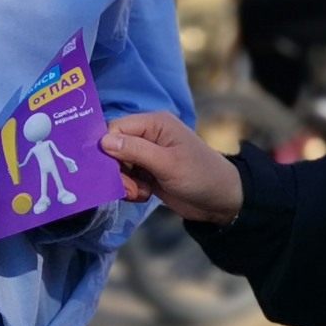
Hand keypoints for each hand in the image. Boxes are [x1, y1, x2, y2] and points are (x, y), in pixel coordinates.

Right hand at [101, 113, 242, 223]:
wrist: (221, 201)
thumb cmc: (199, 175)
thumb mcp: (167, 163)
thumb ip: (135, 151)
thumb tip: (103, 141)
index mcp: (154, 124)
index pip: (115, 128)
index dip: (107, 149)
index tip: (112, 171)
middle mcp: (148, 136)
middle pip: (113, 148)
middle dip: (117, 171)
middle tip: (130, 188)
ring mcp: (147, 155)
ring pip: (118, 166)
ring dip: (124, 183)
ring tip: (140, 193)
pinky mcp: (148, 173)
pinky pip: (127, 178)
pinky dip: (131, 189)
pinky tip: (144, 195)